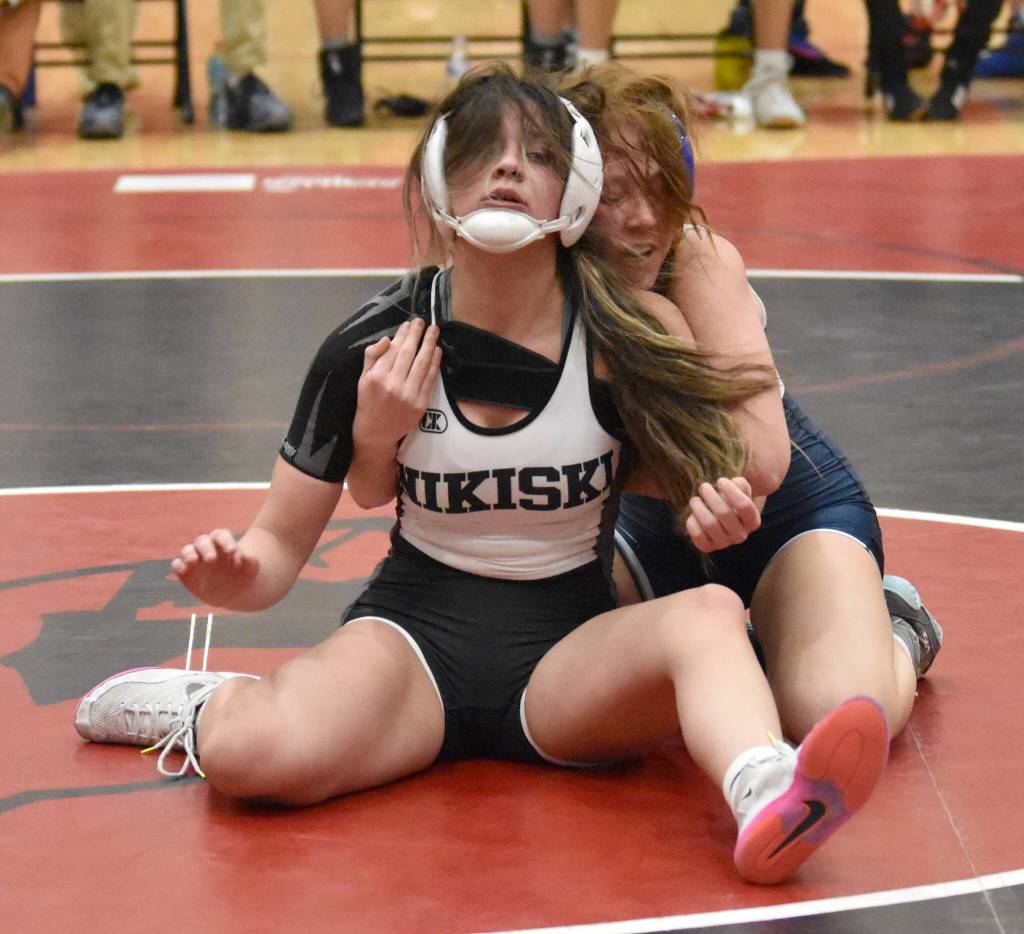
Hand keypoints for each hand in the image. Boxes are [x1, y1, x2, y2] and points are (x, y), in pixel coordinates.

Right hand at [171, 529, 258, 603]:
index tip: (232, 550)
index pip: (220, 535)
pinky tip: (183, 570)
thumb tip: (247, 555)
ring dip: (189, 554)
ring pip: (187, 550)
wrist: (234, 592)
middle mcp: (207, 549)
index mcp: (223, 543)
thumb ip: (251, 562)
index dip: (225, 540)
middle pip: (202, 541)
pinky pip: (177, 565)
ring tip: (194, 560)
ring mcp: (195, 560)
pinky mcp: (186, 573)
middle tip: (212, 559)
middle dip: (206, 548)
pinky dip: (178, 566)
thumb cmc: (243, 576)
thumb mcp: (251, 570)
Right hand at [352, 318, 441, 453]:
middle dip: (417, 334)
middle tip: (422, 321)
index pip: (393, 350)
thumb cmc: (368, 402)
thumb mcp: (362, 378)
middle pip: (408, 353)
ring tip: (434, 330)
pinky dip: (435, 363)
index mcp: (376, 377)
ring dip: (429, 344)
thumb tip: (388, 339)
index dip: (402, 334)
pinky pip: (430, 379)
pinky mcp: (420, 404)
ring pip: (422, 364)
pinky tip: (437, 350)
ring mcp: (408, 395)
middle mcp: (392, 384)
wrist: (376, 433)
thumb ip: (372, 356)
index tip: (408, 324)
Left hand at [685, 477, 760, 553]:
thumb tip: (733, 483)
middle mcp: (741, 535)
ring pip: (709, 524)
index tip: (720, 481)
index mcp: (753, 521)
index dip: (731, 490)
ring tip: (695, 499)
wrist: (722, 519)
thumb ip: (740, 484)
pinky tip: (693, 514)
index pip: (744, 505)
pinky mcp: (708, 547)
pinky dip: (692, 522)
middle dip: (711, 496)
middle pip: (724, 513)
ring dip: (699, 508)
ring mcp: (724, 543)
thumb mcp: (740, 490)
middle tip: (704, 487)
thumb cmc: (731, 500)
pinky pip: (697, 535)